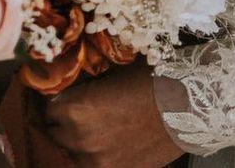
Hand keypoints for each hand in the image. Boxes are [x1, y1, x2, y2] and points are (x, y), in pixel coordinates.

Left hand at [43, 61, 183, 167]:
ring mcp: (97, 163)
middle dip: (62, 120)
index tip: (62, 93)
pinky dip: (94, 154)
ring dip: (76, 139)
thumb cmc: (150, 81)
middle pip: (54, 132)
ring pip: (70, 152)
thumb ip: (82, 86)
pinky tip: (107, 140)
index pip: (46, 107)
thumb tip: (63, 88)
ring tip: (95, 125)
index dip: (56, 98)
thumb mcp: (109, 75)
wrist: (188, 106)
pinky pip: (90, 165)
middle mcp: (80, 140)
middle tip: (77, 108)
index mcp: (76, 110)